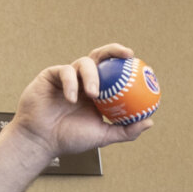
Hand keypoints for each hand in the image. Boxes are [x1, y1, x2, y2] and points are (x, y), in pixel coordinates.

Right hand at [8, 44, 150, 158]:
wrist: (41, 141)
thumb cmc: (69, 138)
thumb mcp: (103, 135)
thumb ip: (126, 130)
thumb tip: (150, 121)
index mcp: (98, 92)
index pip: (114, 72)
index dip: (126, 65)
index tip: (141, 65)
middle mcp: (84, 81)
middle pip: (100, 57)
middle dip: (114, 50)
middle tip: (126, 55)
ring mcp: (68, 76)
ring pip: (84, 63)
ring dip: (92, 77)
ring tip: (93, 94)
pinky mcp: (51, 75)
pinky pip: (65, 72)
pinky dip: (71, 84)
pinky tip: (72, 98)